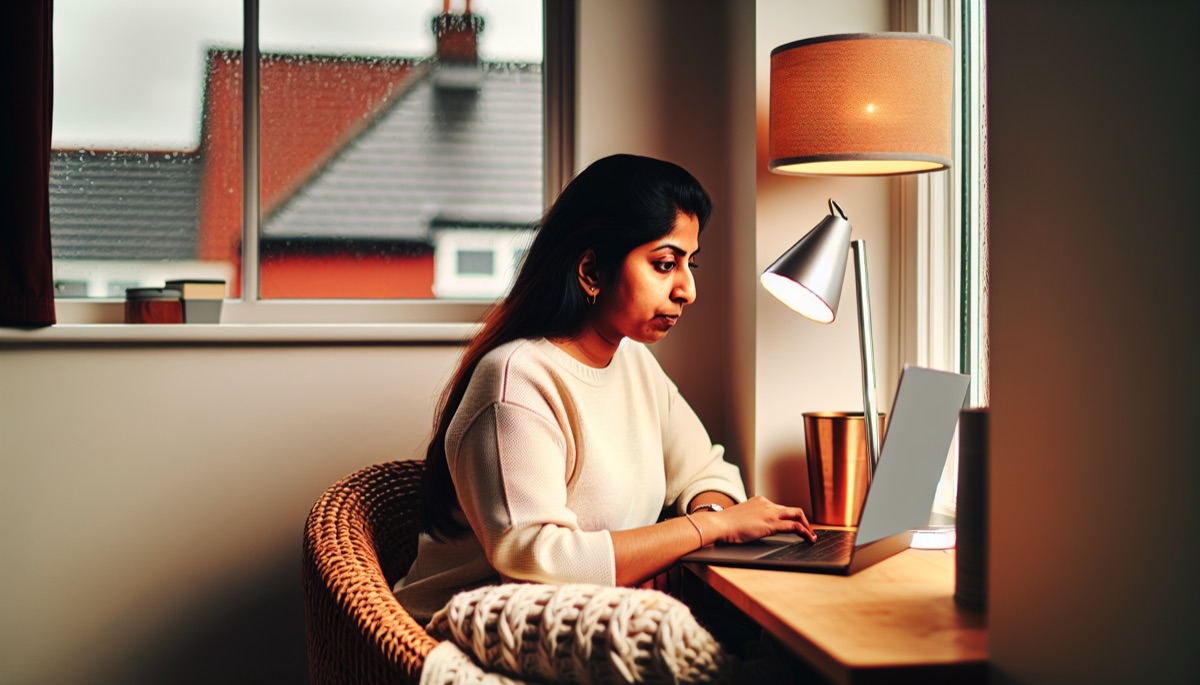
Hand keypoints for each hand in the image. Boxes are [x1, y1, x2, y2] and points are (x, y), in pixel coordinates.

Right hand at [695, 496, 815, 543]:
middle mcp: (767, 504)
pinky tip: (808, 539)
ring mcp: (770, 513)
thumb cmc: (725, 524)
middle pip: (792, 510)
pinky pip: (794, 526)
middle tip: (808, 530)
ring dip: (806, 526)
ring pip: (797, 515)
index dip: (789, 518)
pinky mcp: (771, 524)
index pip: (780, 508)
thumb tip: (753, 527)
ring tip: (811, 536)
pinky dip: (804, 532)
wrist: (719, 524)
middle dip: (803, 520)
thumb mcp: (741, 518)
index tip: (793, 525)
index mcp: (759, 501)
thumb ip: (750, 519)